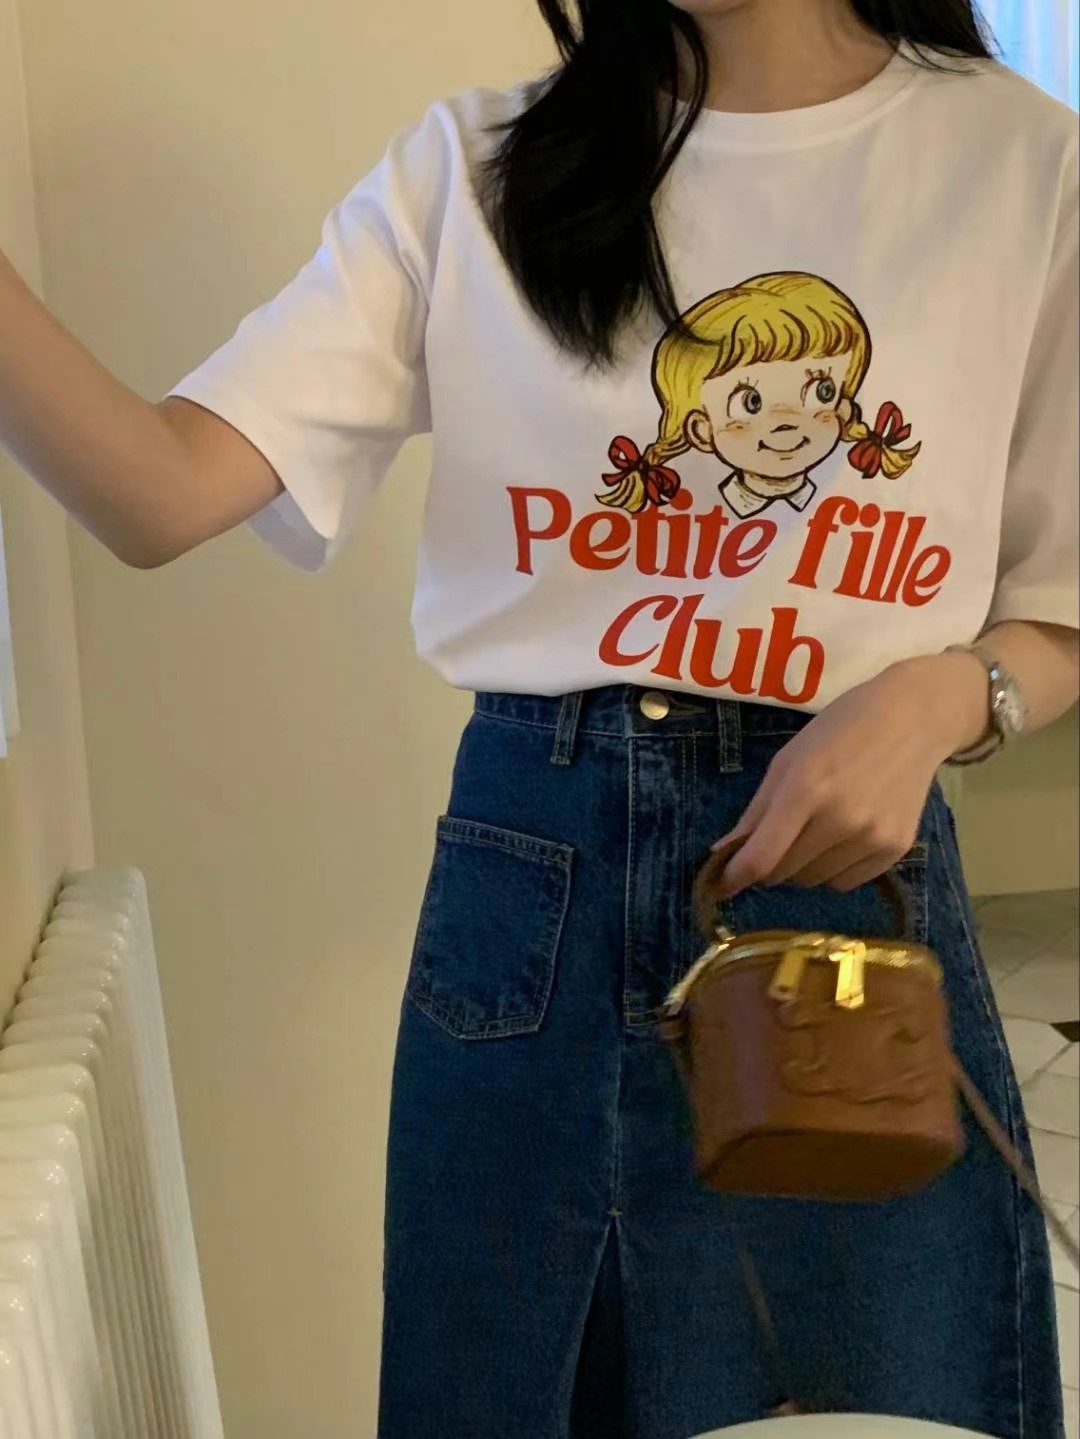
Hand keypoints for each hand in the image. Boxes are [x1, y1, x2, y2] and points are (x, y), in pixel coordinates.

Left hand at [715, 653, 986, 895]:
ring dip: (802, 867)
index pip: (761, 858)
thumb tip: (723, 853)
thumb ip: (756, 811)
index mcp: (805, 789)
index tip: (723, 884)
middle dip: (769, 865)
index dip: (736, 877)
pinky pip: (847, 882)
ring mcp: (872, 837)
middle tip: (776, 840)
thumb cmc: (840, 729)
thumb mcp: (788, 759)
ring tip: (815, 831)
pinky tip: (842, 838)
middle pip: (784, 874)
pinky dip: (833, 870)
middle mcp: (840, 819)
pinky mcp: (896, 849)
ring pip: (815, 881)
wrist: (913, 718)